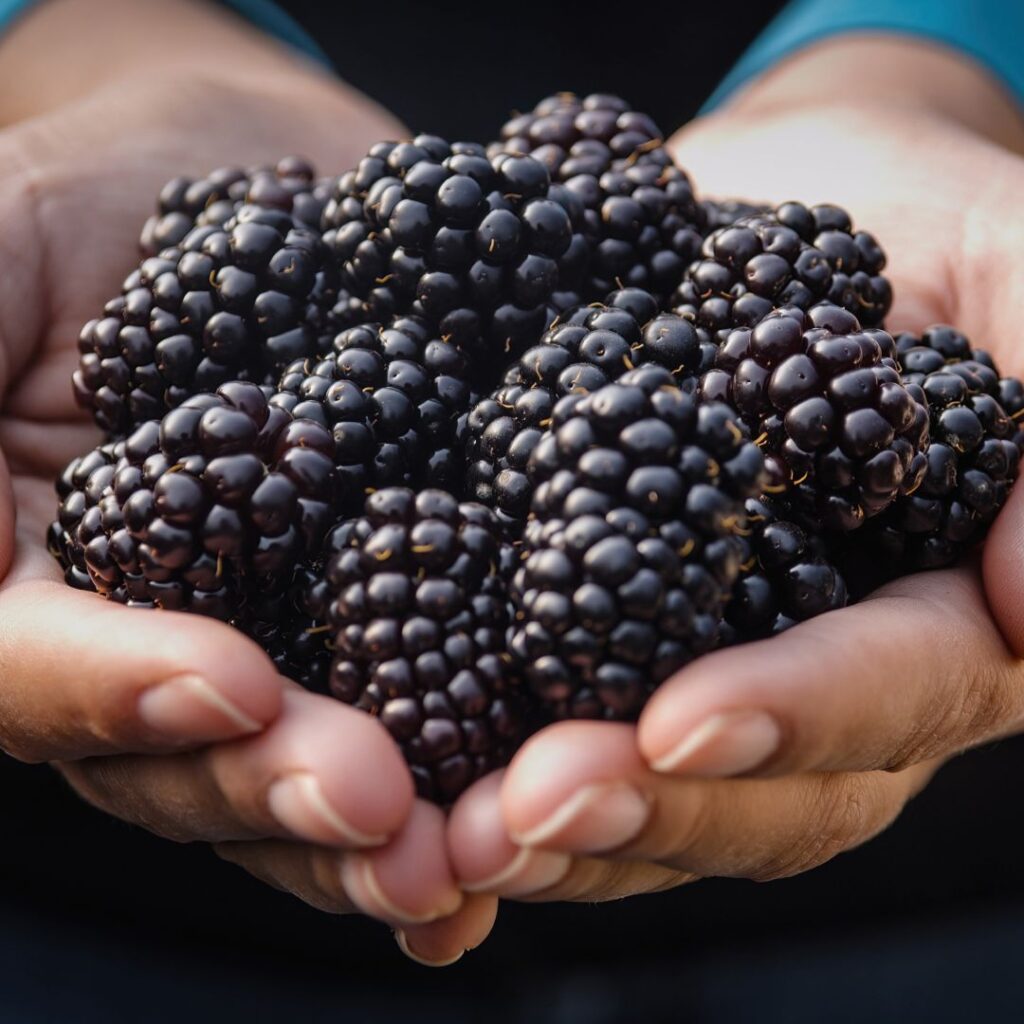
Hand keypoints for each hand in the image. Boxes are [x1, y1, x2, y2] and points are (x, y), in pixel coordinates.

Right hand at [0, 0, 494, 963]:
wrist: (276, 191)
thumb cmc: (113, 202)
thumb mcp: (3, 243)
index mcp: (42, 574)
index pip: (42, 667)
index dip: (121, 693)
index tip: (232, 686)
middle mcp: (163, 636)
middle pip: (193, 759)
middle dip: (283, 790)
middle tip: (382, 812)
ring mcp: (288, 639)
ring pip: (315, 769)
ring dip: (393, 828)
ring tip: (475, 850)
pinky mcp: (405, 615)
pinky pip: (437, 704)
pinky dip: (483, 760)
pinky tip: (543, 799)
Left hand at [446, 35, 1023, 906]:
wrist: (773, 226)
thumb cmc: (919, 237)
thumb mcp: (1014, 275)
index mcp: (938, 616)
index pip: (887, 691)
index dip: (794, 714)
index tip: (681, 721)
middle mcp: (819, 676)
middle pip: (751, 790)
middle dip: (639, 807)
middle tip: (518, 814)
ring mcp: (706, 668)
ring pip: (646, 791)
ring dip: (543, 822)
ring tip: (441, 828)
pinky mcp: (598, 638)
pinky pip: (552, 719)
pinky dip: (481, 755)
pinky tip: (408, 781)